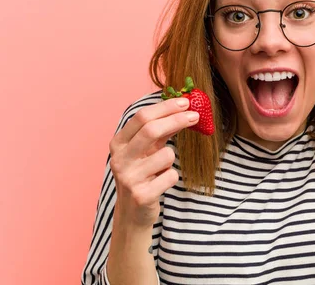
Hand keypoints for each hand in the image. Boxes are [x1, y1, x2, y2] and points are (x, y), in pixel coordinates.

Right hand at [108, 97, 199, 227]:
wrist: (133, 212)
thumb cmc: (143, 174)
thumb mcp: (146, 150)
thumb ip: (160, 130)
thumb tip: (183, 108)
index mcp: (119, 143)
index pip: (142, 117)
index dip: (165, 107)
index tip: (186, 102)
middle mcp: (120, 158)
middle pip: (151, 130)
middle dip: (176, 120)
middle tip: (196, 116)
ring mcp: (129, 177)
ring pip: (166, 155)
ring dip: (171, 159)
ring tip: (162, 169)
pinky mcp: (142, 195)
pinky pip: (171, 176)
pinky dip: (172, 177)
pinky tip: (161, 183)